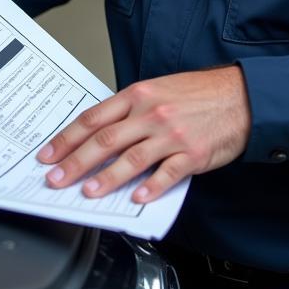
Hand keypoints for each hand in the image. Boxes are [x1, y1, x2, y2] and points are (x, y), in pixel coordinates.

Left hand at [37, 66, 250, 202]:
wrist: (240, 97)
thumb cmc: (197, 94)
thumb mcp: (157, 90)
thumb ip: (130, 110)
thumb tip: (100, 133)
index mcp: (137, 96)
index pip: (93, 118)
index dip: (67, 138)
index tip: (48, 154)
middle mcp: (150, 113)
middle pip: (105, 140)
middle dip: (76, 161)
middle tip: (56, 178)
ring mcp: (171, 134)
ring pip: (131, 158)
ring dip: (106, 178)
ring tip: (88, 192)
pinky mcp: (192, 154)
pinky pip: (167, 173)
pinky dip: (150, 186)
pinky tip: (136, 197)